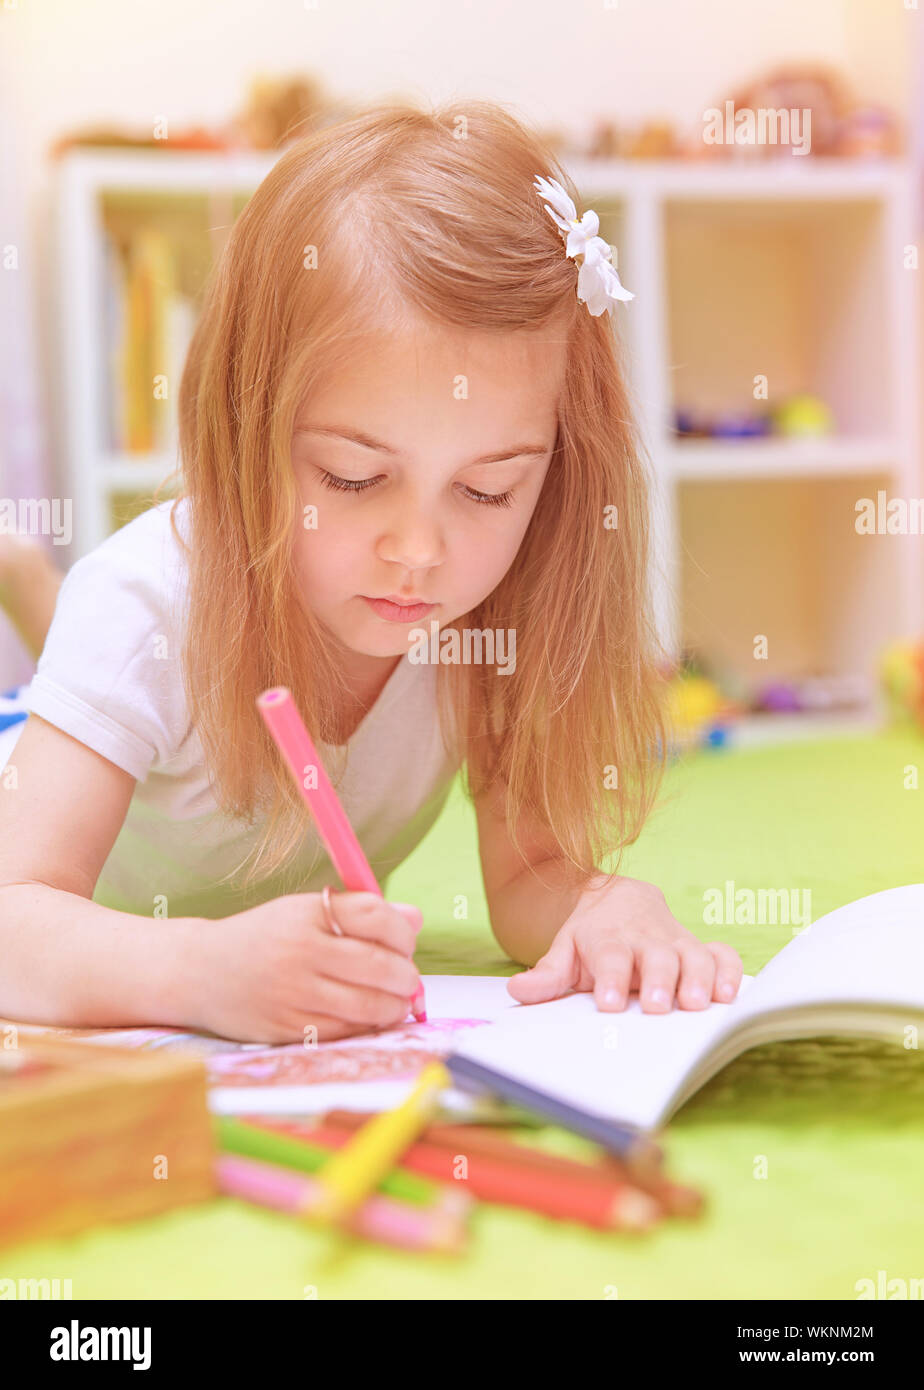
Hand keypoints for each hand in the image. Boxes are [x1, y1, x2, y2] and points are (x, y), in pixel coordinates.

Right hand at [188, 891, 423, 1042]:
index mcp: (308, 913)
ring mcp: (294, 993)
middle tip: (408, 979)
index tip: (406, 942)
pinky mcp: (288, 1028)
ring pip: (370, 1005)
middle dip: (407, 976)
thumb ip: (359, 913)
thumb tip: (415, 919)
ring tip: (394, 1000)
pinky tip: (365, 1017)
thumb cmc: (264, 938)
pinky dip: (367, 1026)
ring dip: (395, 1006)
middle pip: (381, 965)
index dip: (403, 932)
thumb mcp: (304, 912)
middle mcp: (301, 951)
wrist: (198, 971)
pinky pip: (347, 1031)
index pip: (377, 916)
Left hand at [506, 875, 741, 1012]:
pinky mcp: (699, 946)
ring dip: (697, 978)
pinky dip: (729, 971)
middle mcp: (645, 939)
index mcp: (608, 939)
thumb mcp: (564, 951)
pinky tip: (728, 995)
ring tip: (695, 1004)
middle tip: (657, 1005)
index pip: (610, 957)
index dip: (611, 978)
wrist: (615, 898)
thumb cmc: (590, 937)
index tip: (610, 1003)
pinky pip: (722, 954)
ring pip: (693, 955)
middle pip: (655, 957)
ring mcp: (675, 941)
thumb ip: (546, 975)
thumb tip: (517, 991)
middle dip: (658, 980)